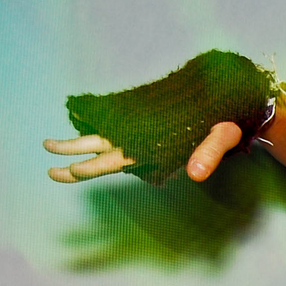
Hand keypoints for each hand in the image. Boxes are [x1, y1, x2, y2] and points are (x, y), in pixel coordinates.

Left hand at [44, 121, 243, 183]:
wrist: (238, 109)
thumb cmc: (230, 123)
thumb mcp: (223, 137)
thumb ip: (210, 153)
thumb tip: (196, 175)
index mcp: (156, 152)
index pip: (118, 162)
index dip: (93, 166)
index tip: (68, 169)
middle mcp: (146, 146)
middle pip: (102, 156)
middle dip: (74, 161)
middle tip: (48, 168)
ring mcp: (144, 134)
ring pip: (103, 143)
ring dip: (76, 147)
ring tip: (49, 146)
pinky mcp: (146, 122)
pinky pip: (115, 128)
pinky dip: (94, 130)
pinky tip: (78, 127)